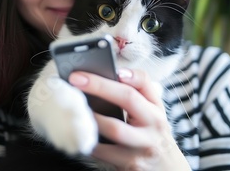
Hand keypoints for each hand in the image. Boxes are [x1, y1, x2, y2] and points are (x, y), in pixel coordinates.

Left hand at [69, 69, 190, 170]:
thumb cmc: (152, 136)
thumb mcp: (153, 114)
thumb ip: (138, 94)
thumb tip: (114, 75)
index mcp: (156, 108)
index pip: (146, 84)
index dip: (130, 73)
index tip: (113, 67)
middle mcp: (153, 125)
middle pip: (128, 98)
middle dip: (100, 86)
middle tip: (76, 78)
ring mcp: (143, 146)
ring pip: (114, 128)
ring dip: (91, 115)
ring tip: (73, 106)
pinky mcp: (132, 165)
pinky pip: (104, 152)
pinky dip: (89, 142)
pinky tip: (79, 134)